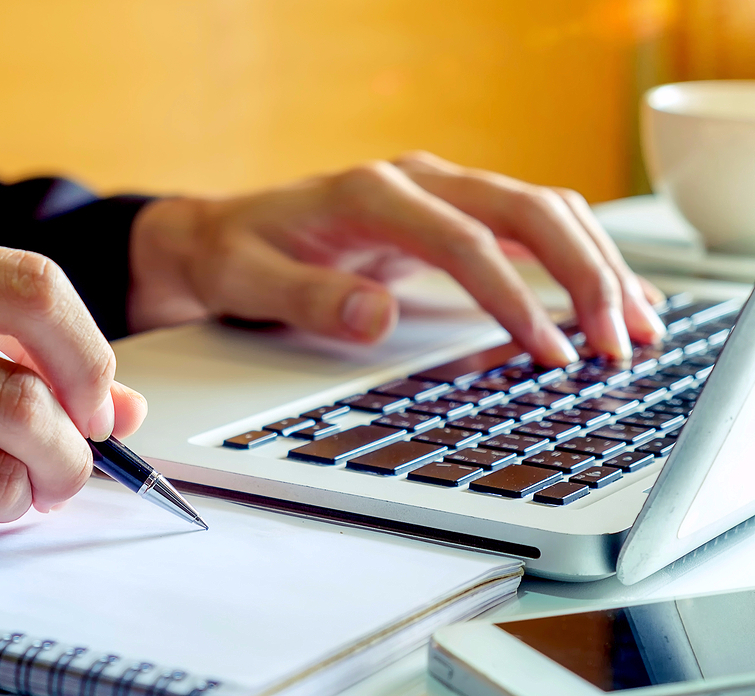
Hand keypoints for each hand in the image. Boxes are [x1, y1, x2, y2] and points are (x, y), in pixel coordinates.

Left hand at [129, 151, 665, 365]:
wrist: (222, 233)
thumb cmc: (235, 255)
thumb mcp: (248, 281)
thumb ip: (308, 298)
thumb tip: (377, 316)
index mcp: (369, 194)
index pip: (462, 239)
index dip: (511, 296)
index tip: (546, 352)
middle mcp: (414, 182)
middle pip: (526, 208)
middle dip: (583, 273)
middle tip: (617, 343)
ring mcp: (437, 193)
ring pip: (542, 209)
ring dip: (596, 263)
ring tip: (635, 327)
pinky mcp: (447, 214)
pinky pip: (529, 225)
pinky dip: (576, 257)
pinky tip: (607, 297)